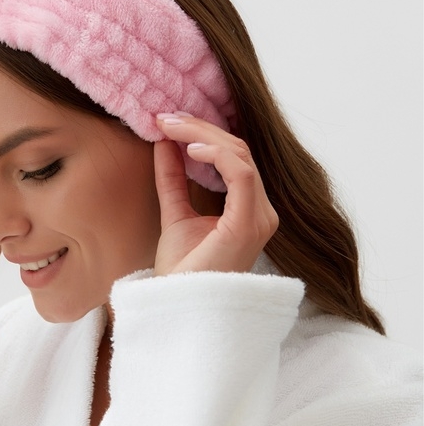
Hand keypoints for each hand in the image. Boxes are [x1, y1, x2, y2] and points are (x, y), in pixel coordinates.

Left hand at [153, 113, 277, 275]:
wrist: (179, 308)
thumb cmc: (182, 271)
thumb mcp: (175, 213)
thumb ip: (173, 179)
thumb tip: (164, 143)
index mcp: (248, 210)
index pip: (233, 158)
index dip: (203, 135)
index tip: (168, 122)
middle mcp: (260, 211)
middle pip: (237, 151)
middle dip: (199, 129)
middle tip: (164, 118)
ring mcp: (258, 217)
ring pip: (239, 155)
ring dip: (203, 135)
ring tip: (170, 127)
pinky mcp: (248, 223)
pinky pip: (241, 174)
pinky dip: (216, 155)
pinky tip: (190, 148)